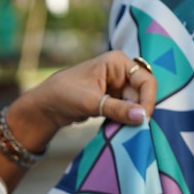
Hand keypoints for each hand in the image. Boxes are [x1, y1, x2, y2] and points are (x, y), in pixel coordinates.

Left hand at [4, 50, 156, 151]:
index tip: (144, 119)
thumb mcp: (92, 102)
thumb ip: (117, 109)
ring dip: (133, 117)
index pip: (145, 80)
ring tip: (129, 131)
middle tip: (138, 130)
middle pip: (142, 92)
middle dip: (140, 110)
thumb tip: (142, 117)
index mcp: (117, 62)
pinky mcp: (111, 99)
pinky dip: (126, 119)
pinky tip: (122, 129)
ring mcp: (116, 85)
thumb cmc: (64, 95)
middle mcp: (120, 71)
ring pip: (135, 103)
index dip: (148, 100)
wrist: (45, 106)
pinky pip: (126, 109)